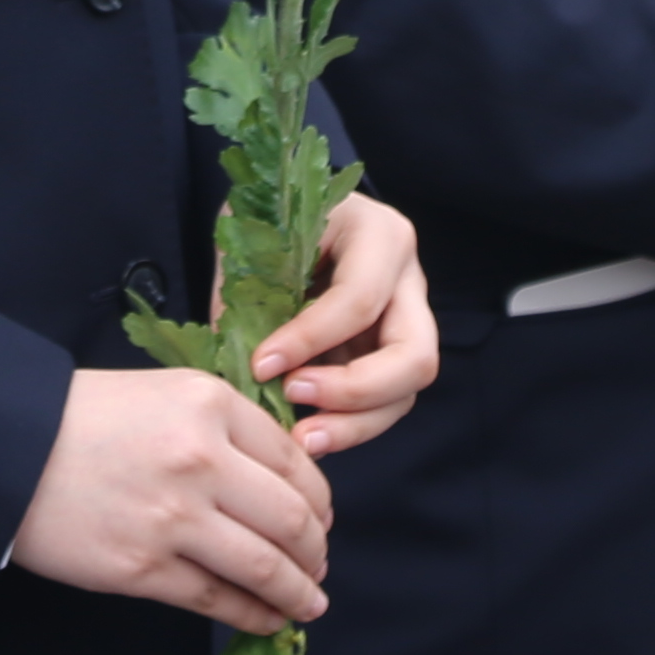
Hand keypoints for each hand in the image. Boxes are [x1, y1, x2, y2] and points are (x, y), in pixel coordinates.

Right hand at [12, 366, 332, 637]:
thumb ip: (223, 426)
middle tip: (319, 565)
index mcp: (211, 405)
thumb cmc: (81, 416)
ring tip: (308, 603)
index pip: (295, 462)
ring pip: (264, 567)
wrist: (4, 448)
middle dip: (316, 550)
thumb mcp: (164, 392)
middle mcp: (203, 460)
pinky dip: (253, 615)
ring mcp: (174, 518)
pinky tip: (267, 619)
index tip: (322, 520)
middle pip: (292, 518)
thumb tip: (280, 480)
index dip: (320, 500)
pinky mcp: (143, 568)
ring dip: (298, 592)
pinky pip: (217, 599)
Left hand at [250, 193, 439, 460]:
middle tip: (293, 394)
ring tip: (300, 440)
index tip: (260, 365)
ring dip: (354, 423)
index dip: (310, 339)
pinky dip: (348, 426)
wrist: (284, 214)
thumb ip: (249, 297)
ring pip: (405, 391)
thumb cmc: (269, 223)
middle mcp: (407, 279)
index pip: (359, 299)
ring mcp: (405, 321)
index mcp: (377, 233)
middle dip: (355, 390)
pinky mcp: (388, 356)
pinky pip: (384, 404)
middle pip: (414, 354)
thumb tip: (240, 372)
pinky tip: (306, 434)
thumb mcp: (254, 242)